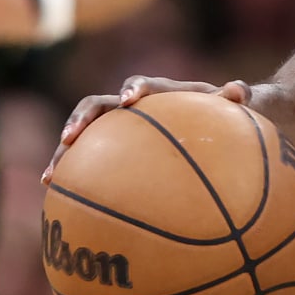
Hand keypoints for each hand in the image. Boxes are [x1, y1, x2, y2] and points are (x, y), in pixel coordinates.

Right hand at [43, 75, 249, 181]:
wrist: (228, 124)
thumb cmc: (235, 116)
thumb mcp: (245, 106)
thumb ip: (242, 96)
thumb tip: (239, 89)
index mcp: (164, 95)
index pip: (144, 86)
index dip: (134, 89)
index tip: (128, 101)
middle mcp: (136, 110)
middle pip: (98, 107)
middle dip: (81, 120)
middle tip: (69, 138)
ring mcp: (123, 132)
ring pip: (87, 138)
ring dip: (65, 153)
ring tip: (50, 178)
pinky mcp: (118, 155)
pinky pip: (92, 166)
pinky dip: (76, 181)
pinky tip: (61, 207)